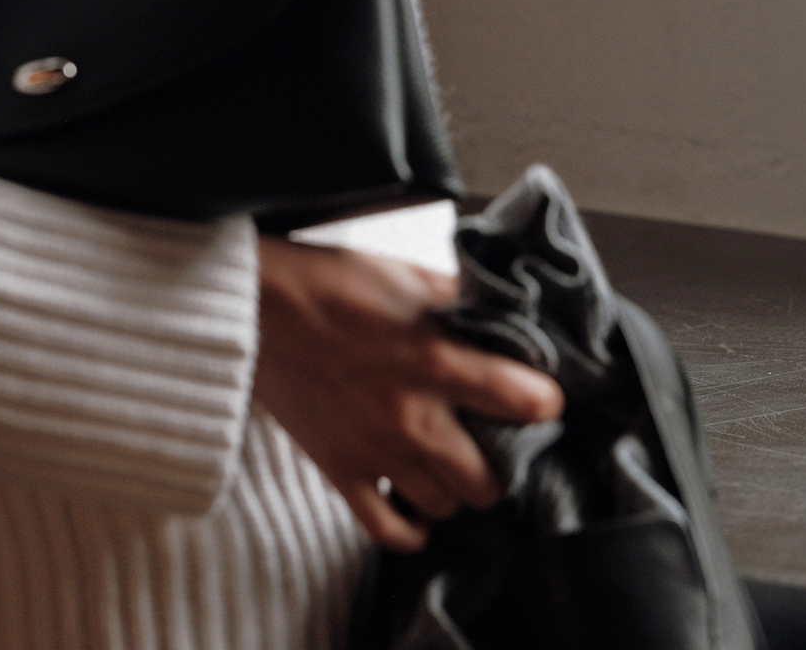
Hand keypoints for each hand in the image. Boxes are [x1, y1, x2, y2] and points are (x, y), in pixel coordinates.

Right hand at [253, 236, 562, 550]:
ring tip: (457, 464)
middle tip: (496, 441)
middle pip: (486, 480)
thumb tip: (502, 310)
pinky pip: (389, 529)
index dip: (545, 402)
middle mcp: (411, 415)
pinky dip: (412, 528)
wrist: (260, 307)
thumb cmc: (335, 282)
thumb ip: (460, 300)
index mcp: (435, 357)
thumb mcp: (410, 276)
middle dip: (501, 463)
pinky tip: (419, 505)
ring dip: (457, 489)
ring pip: (445, 506)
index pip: (519, 398)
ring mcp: (375, 451)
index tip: (545, 399)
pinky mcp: (341, 471)